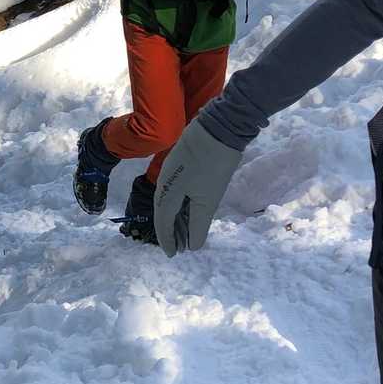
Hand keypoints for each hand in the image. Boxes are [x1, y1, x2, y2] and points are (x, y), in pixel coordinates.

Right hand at [153, 118, 244, 256]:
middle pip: (164, 212)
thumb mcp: (208, 200)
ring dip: (178, 219)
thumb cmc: (213, 167)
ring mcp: (172, 171)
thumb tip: (193, 246)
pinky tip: (191, 210)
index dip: (168, 240)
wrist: (219, 128)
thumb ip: (198, 225)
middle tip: (182, 247)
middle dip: (172, 231)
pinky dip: (182, 205)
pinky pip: (177, 191)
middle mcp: (164, 182)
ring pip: (171, 201)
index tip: (173, 255)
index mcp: (167, 192)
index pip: (163, 222)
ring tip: (187, 233)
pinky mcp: (181, 163)